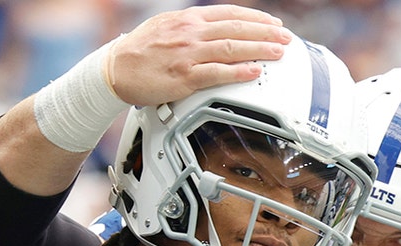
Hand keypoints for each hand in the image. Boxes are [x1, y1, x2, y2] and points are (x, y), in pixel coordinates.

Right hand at [109, 5, 292, 106]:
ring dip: (259, 49)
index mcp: (189, 19)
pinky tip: (254, 71)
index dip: (256, 18)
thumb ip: (194, 26)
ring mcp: (188, 55)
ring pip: (231, 48)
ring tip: (278, 52)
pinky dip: (238, 72)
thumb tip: (218, 27)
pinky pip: (217, 73)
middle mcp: (191, 33)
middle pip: (236, 29)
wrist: (115, 68)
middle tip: (285, 37)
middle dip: (265, 33)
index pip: (230, 14)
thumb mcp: (168, 25)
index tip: (274, 23)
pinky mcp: (185, 77)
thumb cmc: (140, 51)